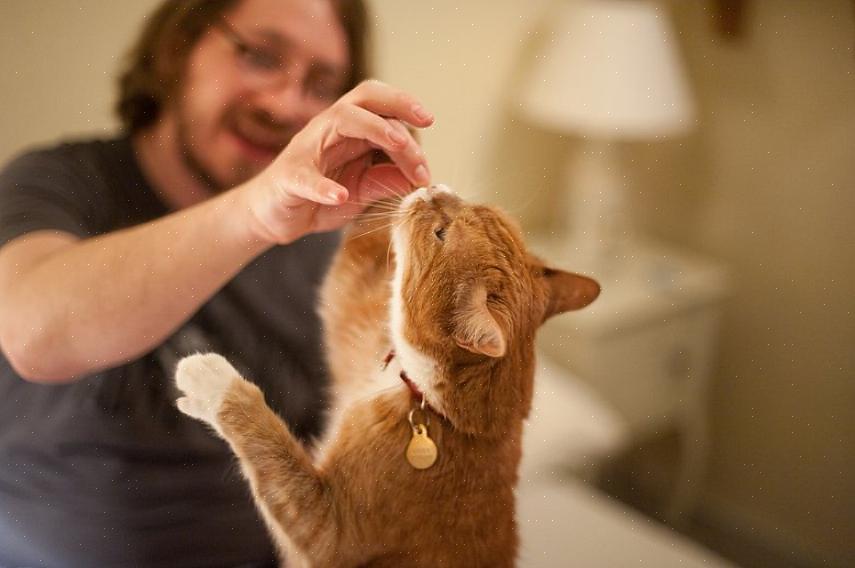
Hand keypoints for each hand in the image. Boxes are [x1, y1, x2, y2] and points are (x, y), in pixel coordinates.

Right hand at [243, 80, 433, 244]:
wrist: (275, 216)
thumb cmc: (321, 199)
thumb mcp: (362, 191)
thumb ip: (386, 181)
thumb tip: (420, 178)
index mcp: (350, 131)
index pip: (382, 107)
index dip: (407, 112)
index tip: (429, 128)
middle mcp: (330, 130)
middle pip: (364, 99)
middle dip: (398, 108)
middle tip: (424, 128)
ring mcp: (308, 149)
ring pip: (341, 120)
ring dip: (375, 129)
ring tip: (400, 145)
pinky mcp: (289, 177)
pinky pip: (305, 176)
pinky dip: (323, 186)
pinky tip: (340, 196)